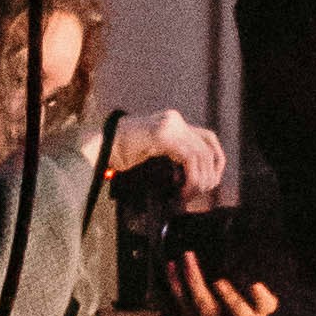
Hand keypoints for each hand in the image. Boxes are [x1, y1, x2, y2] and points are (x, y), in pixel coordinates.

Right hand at [113, 110, 227, 193]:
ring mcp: (169, 125)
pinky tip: (181, 190)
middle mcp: (174, 120)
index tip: (212, 180)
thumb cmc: (122, 152)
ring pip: (200, 154)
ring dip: (198, 179)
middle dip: (209, 173)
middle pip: (208, 147)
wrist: (98, 146)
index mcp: (174, 122)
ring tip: (187, 195)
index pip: (208, 138)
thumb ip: (174, 155)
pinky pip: (188, 158)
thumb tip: (197, 176)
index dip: (217, 160)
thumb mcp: (154, 151)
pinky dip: (190, 178)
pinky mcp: (162, 135)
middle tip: (199, 192)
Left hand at [161, 266, 279, 315]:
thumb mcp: (228, 301)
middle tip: (219, 283)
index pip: (266, 308)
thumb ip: (233, 278)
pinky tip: (171, 266)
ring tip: (189, 258)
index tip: (255, 284)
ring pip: (207, 308)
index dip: (263, 299)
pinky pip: (183, 304)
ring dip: (196, 280)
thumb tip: (233, 241)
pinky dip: (175, 284)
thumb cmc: (215, 315)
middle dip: (234, 301)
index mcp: (250, 313)